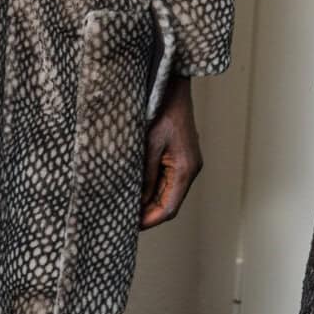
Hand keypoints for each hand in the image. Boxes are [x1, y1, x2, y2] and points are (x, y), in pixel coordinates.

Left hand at [140, 76, 201, 229]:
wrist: (171, 86)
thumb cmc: (161, 110)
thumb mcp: (148, 145)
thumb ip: (145, 175)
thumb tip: (137, 201)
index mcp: (185, 169)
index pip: (168, 208)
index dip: (149, 220)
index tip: (131, 226)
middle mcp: (190, 169)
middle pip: (169, 203)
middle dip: (148, 214)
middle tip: (124, 219)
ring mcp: (186, 163)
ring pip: (168, 193)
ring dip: (149, 201)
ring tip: (127, 206)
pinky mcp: (180, 156)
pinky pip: (167, 180)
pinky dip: (152, 188)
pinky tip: (137, 188)